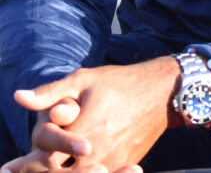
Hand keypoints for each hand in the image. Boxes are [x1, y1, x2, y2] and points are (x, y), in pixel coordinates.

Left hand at [2, 58, 179, 172]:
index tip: (7, 167)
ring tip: (50, 169)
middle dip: (39, 172)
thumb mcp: (86, 80)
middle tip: (18, 171)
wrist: (163, 92)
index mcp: (83, 131)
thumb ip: (51, 92)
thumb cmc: (121, 83)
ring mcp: (112, 162)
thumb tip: (19, 96)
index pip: (44, 159)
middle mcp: (96, 152)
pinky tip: (77, 169)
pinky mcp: (124, 165)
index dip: (24, 165)